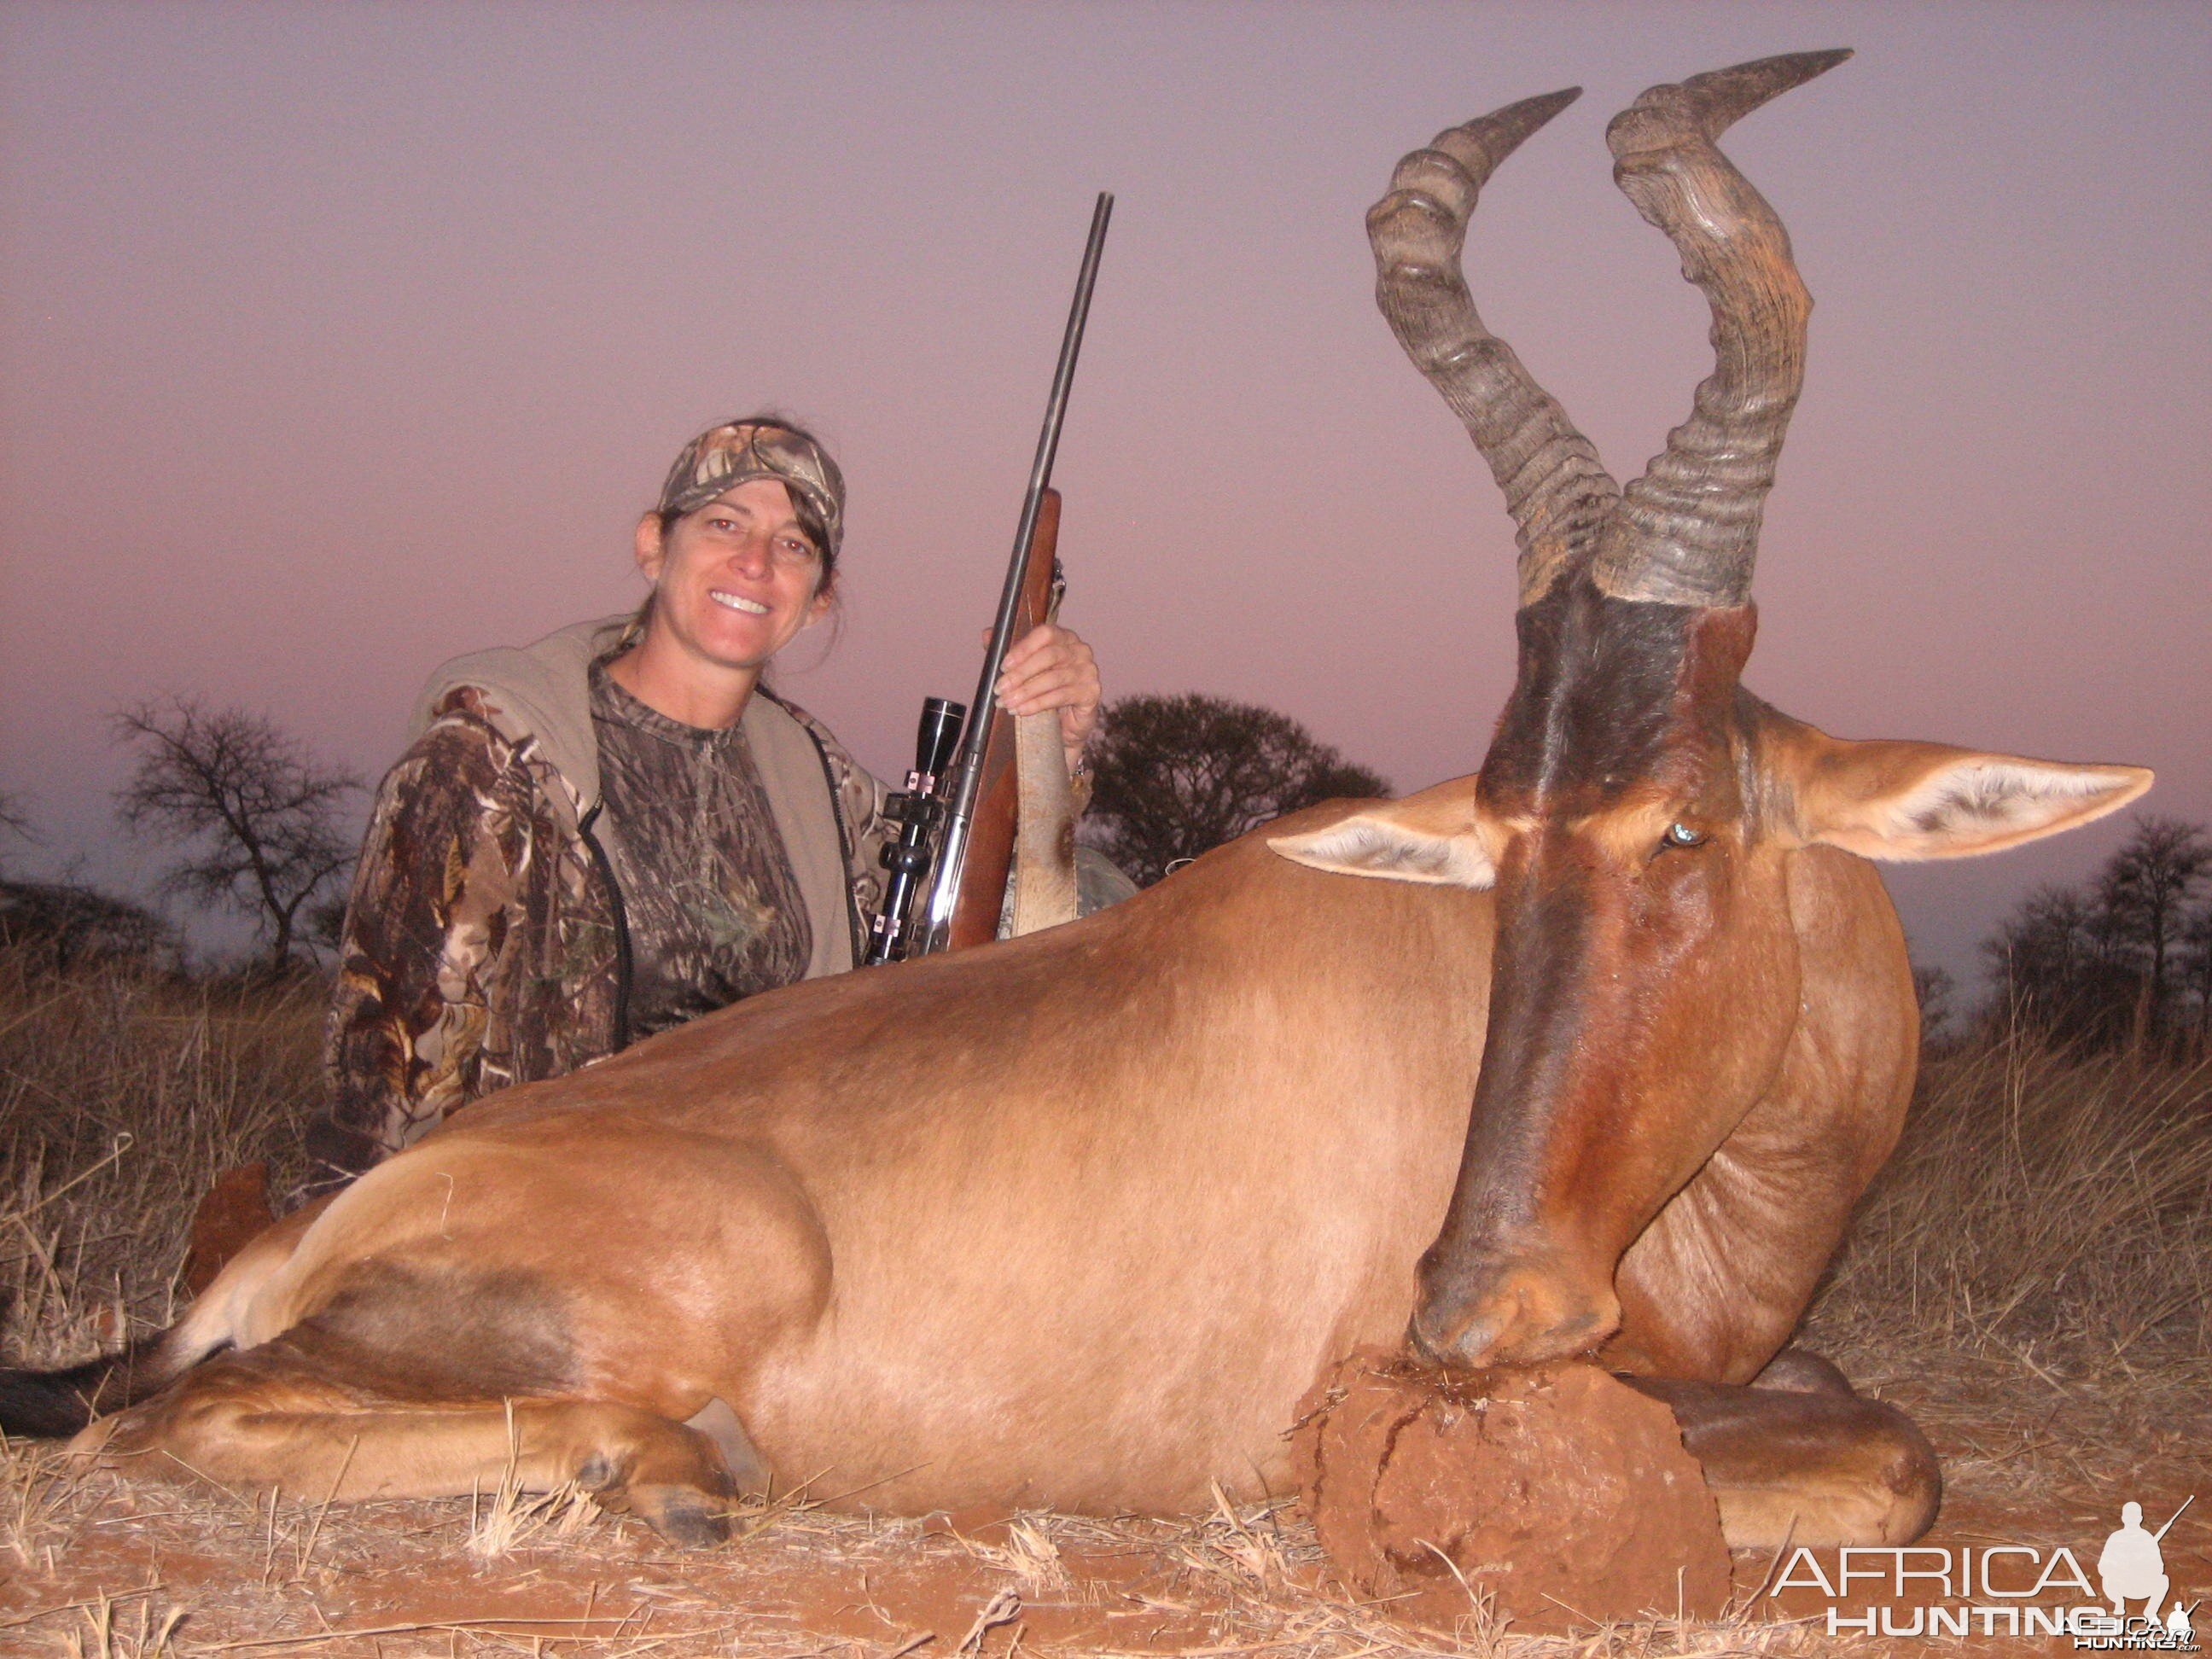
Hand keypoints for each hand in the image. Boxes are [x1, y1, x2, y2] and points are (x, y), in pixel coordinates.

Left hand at [991, 623, 1100, 764]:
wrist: (1066, 723)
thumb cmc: (1045, 689)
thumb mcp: (1024, 670)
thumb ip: (1009, 652)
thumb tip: (987, 634)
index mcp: (1064, 637)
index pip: (1045, 633)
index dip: (1023, 648)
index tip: (1003, 665)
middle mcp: (1080, 650)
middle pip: (1049, 656)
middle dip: (1020, 673)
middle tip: (1000, 688)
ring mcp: (1088, 671)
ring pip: (1053, 678)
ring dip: (1025, 692)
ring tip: (1006, 703)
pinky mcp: (1091, 692)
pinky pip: (1061, 696)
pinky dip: (1037, 704)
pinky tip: (1021, 710)